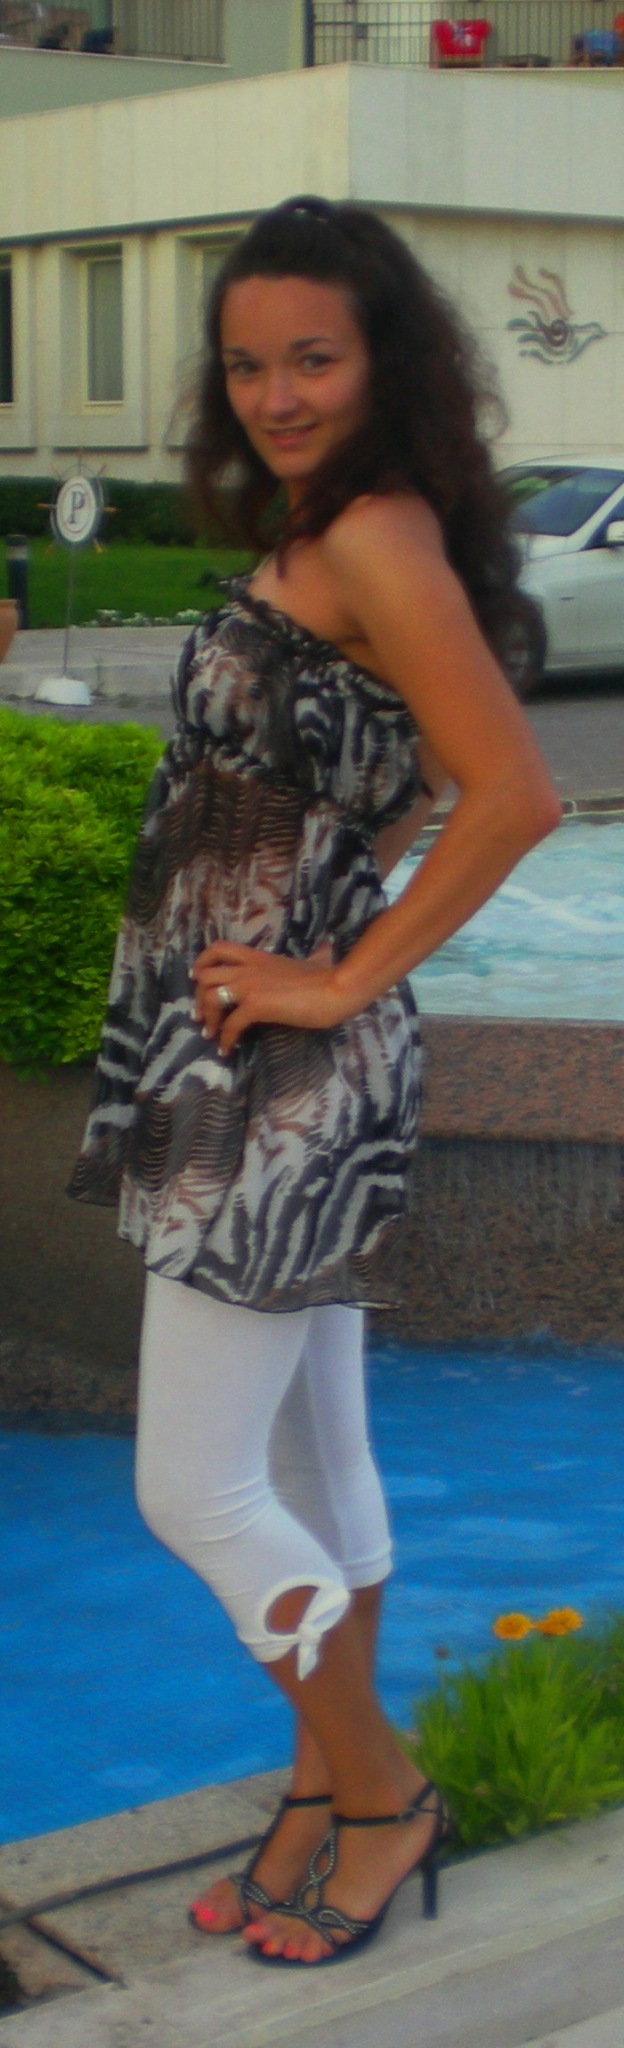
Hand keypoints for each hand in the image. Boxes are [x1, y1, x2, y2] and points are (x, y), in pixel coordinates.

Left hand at [191, 940, 346, 1054]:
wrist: (336, 989)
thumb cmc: (329, 977)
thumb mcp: (317, 959)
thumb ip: (316, 953)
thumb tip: (327, 945)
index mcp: (258, 957)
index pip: (219, 949)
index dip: (202, 962)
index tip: (197, 978)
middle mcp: (248, 969)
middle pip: (205, 975)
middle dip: (197, 997)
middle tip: (201, 1016)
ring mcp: (250, 985)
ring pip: (209, 997)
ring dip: (207, 1018)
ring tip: (211, 1035)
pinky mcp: (256, 1005)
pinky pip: (230, 1024)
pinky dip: (225, 1039)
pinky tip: (228, 1050)